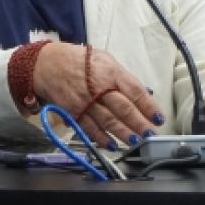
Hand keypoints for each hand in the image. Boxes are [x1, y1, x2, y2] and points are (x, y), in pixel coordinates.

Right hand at [33, 43, 163, 149]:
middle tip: (150, 134)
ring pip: (108, 121)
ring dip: (123, 133)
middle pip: (123, 109)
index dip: (148, 106)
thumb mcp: (104, 59)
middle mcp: (99, 88)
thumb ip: (123, 76)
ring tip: (135, 141)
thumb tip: (143, 92)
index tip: (158, 118)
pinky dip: (101, 138)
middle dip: (139, 123)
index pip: (135, 91)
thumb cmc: (79, 60)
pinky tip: (111, 145)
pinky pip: (89, 128)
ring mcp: (85, 102)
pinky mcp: (73, 112)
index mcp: (110, 72)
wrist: (46, 64)